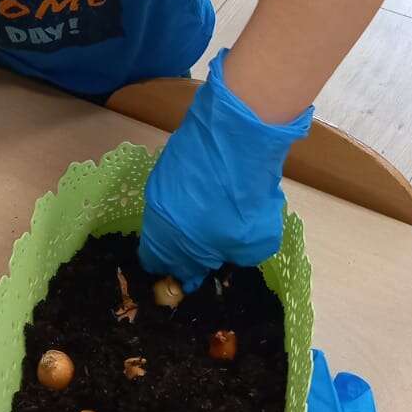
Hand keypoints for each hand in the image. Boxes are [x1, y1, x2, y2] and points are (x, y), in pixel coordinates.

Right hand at [138, 51, 311, 290]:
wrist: (236, 137)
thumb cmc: (244, 200)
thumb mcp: (254, 242)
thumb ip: (237, 256)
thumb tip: (227, 252)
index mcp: (170, 243)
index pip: (167, 270)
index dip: (186, 274)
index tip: (202, 272)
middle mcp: (157, 216)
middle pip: (164, 242)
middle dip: (185, 247)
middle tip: (212, 242)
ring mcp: (160, 186)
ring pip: (170, 214)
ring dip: (189, 218)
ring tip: (218, 211)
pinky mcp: (170, 161)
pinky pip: (178, 188)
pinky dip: (192, 193)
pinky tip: (216, 186)